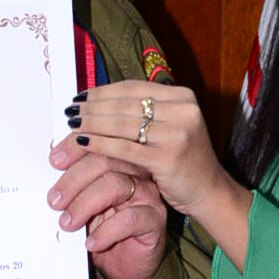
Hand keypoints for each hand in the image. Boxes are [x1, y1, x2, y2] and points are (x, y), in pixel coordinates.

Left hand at [46, 138, 169, 278]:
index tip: (54, 161)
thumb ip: (71, 191)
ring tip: (67, 223)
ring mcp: (147, 196)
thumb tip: (50, 174)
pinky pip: (131, 219)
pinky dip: (106, 231)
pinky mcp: (154, 220)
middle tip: (54, 201)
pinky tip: (91, 243)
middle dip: (74, 180)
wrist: (125, 266)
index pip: (98, 146)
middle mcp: (135, 174)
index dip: (75, 149)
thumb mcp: (81, 209)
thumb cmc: (103, 232)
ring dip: (85, 204)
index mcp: (118, 163)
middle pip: (105, 162)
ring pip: (116, 185)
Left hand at [63, 77, 251, 267]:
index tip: (81, 97)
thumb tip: (98, 99)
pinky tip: (82, 142)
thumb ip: (143, 112)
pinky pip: (124, 148)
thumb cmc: (182, 160)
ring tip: (71, 125)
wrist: (208, 191)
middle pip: (125, 104)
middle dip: (93, 107)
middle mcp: (182, 110)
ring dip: (92, 123)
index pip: (133, 88)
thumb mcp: (169, 127)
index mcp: (182, 97)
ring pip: (122, 124)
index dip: (103, 91)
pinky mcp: (168, 158)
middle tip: (70, 111)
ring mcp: (177, 134)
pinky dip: (100, 144)